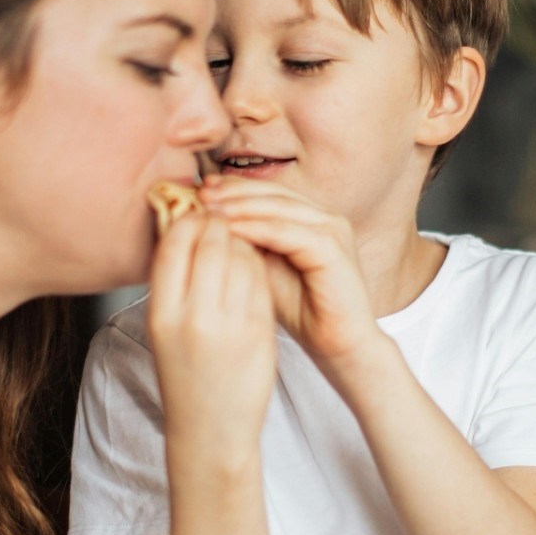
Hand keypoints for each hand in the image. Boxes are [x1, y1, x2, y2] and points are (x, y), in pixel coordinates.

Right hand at [147, 212, 275, 457]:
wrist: (211, 429)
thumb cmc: (186, 374)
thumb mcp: (164, 328)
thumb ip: (174, 281)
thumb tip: (185, 223)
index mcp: (162, 313)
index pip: (176, 241)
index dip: (189, 218)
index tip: (196, 214)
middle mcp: (194, 317)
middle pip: (212, 242)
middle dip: (220, 223)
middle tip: (223, 218)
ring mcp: (231, 325)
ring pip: (242, 255)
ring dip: (242, 240)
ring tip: (237, 243)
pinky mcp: (260, 331)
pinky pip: (262, 279)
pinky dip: (258, 263)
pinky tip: (254, 267)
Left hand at [200, 177, 379, 382]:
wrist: (338, 346)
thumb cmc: (302, 313)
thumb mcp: (264, 271)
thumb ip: (245, 244)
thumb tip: (206, 224)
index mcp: (310, 219)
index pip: (267, 192)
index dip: (232, 188)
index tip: (197, 190)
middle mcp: (324, 218)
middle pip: (273, 192)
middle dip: (233, 192)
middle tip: (199, 195)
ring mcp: (332, 230)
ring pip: (279, 207)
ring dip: (241, 206)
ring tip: (208, 210)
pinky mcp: (333, 249)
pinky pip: (289, 232)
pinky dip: (258, 229)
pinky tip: (231, 230)